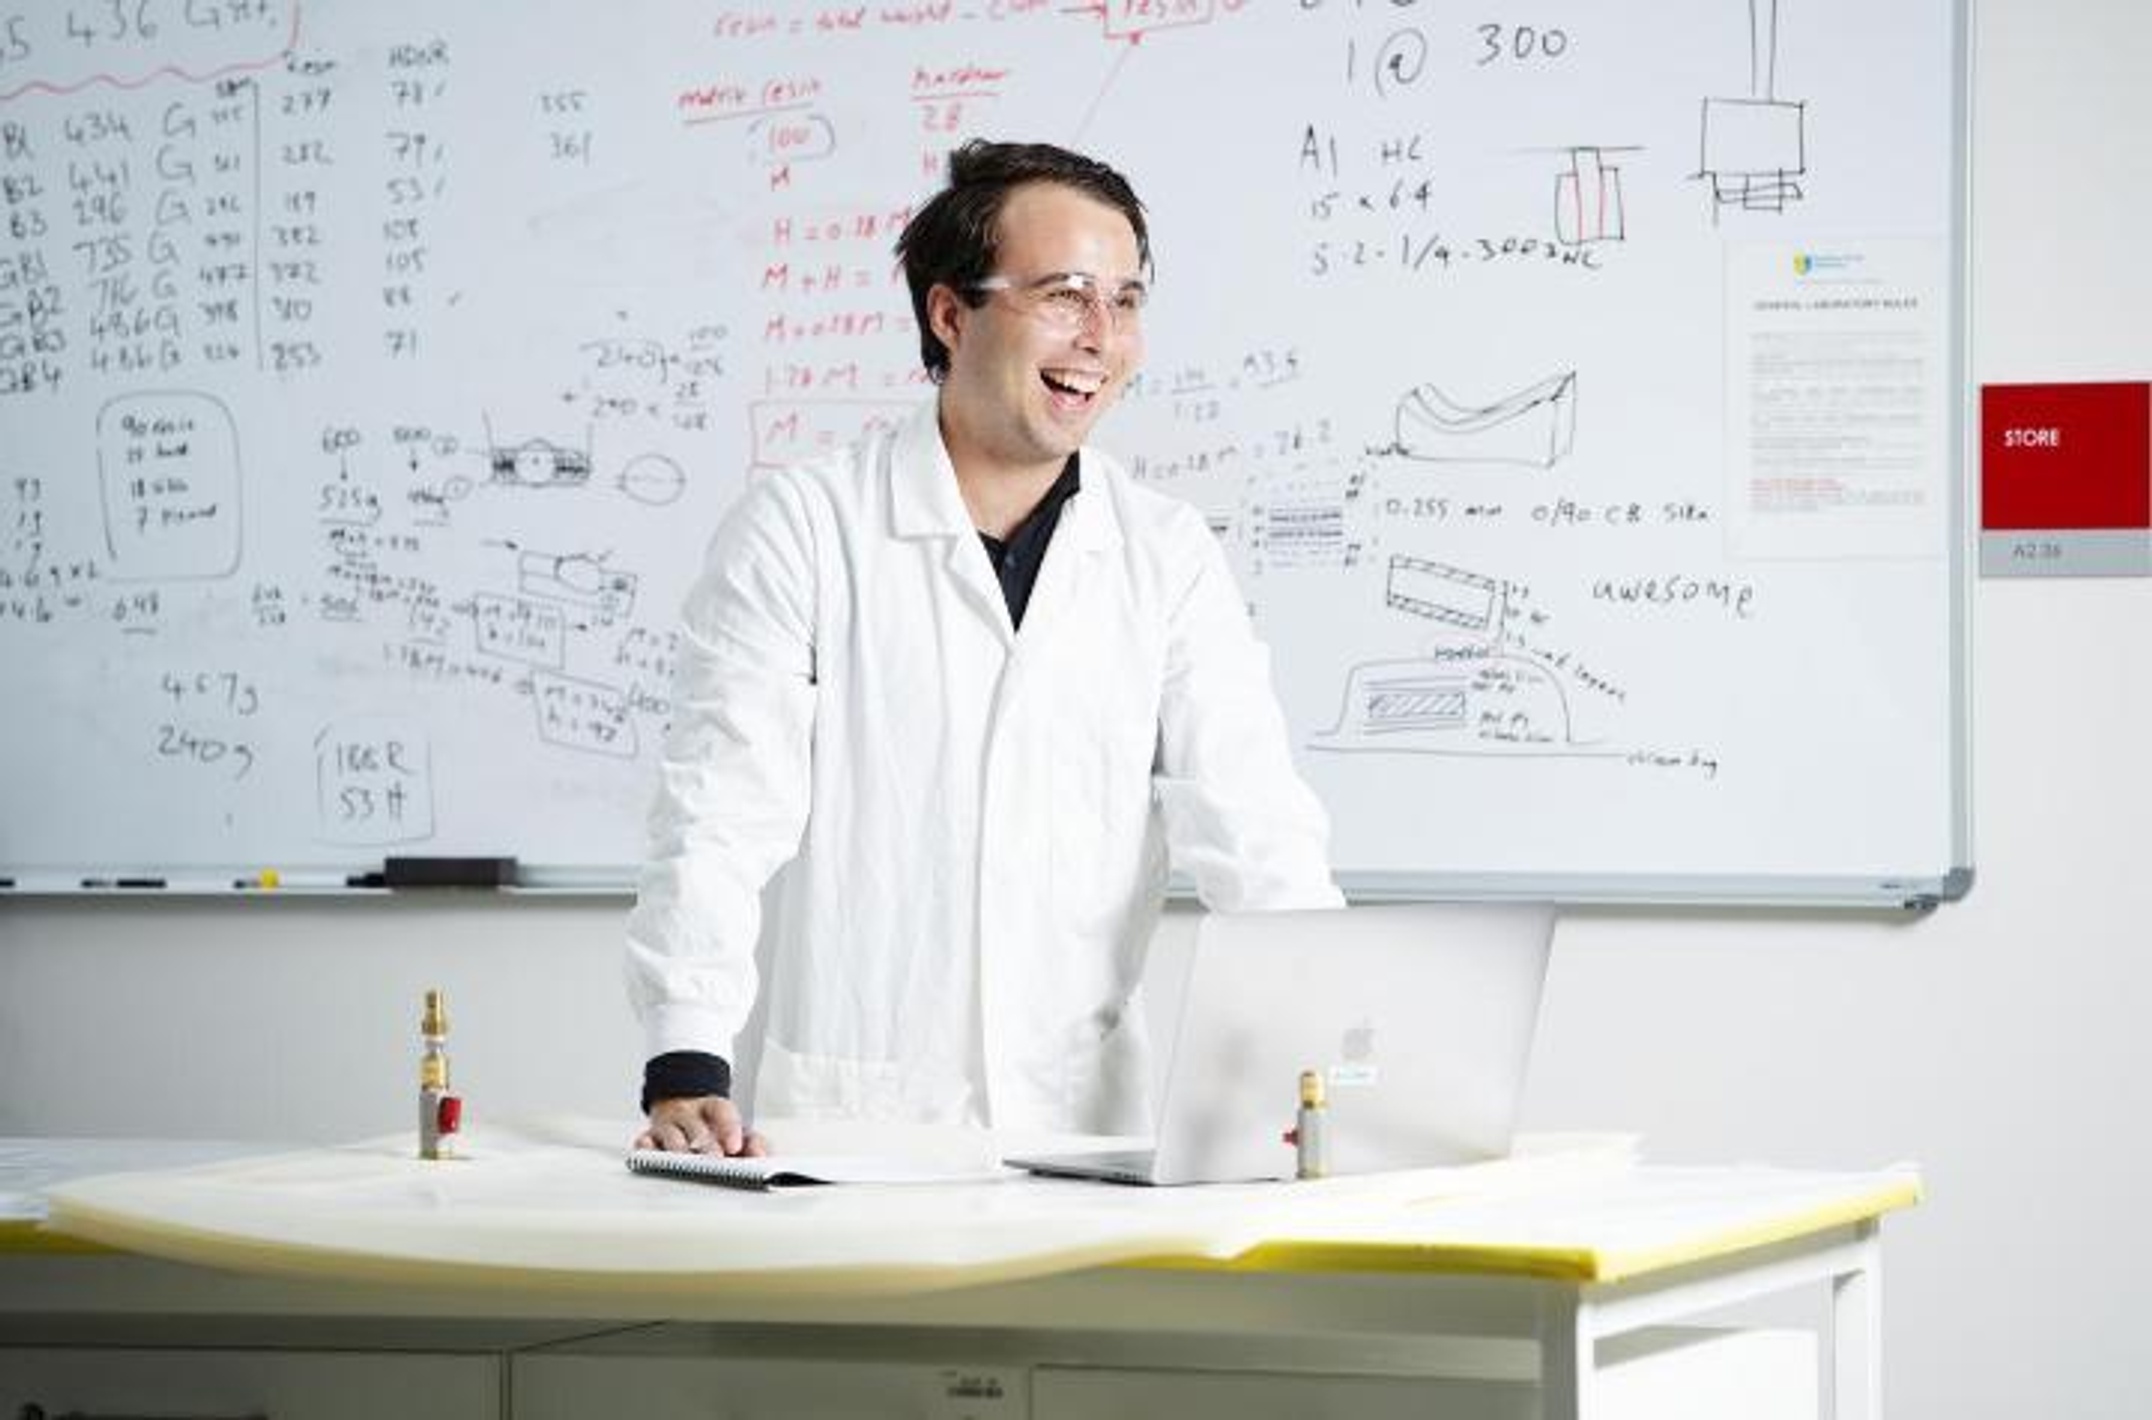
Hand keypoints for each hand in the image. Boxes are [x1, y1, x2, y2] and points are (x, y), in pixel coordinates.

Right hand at [634, 1095, 768, 1155]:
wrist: (681, 1104)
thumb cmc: (710, 1124)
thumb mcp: (735, 1128)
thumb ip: (754, 1141)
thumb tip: (763, 1157)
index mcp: (712, 1107)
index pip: (722, 1112)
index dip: (729, 1128)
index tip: (735, 1146)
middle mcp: (689, 1114)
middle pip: (696, 1127)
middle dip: (706, 1144)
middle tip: (715, 1160)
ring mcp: (668, 1124)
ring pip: (671, 1135)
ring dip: (679, 1149)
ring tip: (687, 1164)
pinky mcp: (649, 1136)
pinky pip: (644, 1142)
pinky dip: (646, 1149)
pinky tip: (649, 1155)